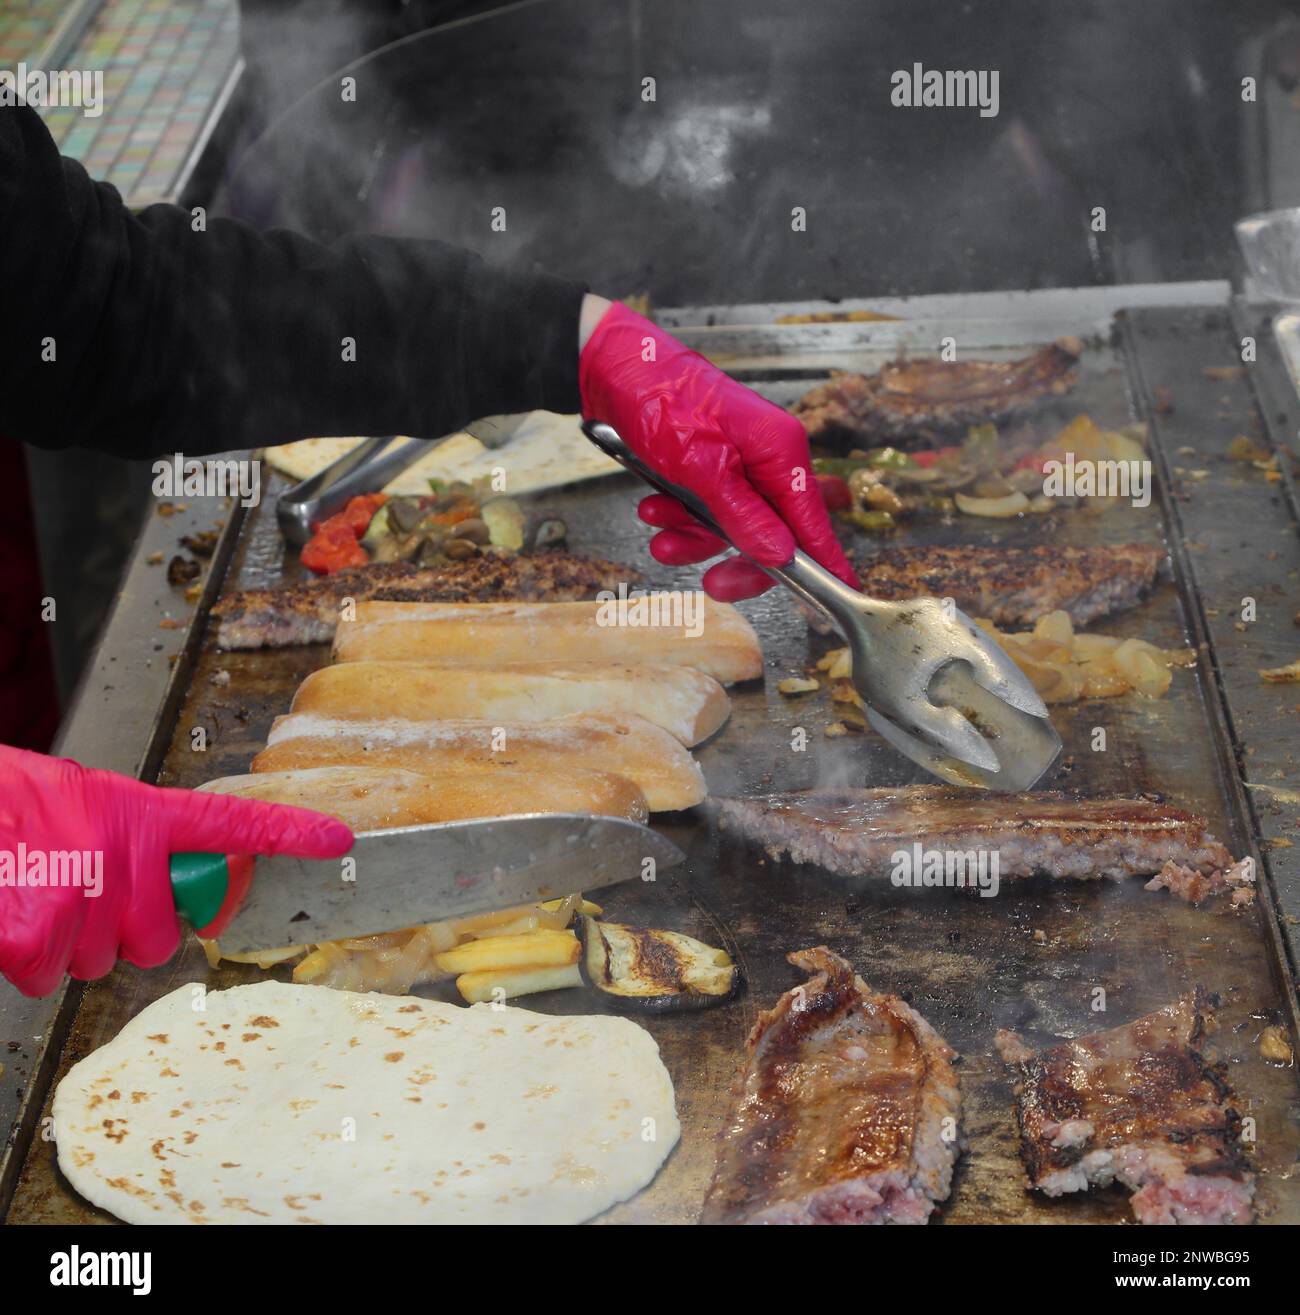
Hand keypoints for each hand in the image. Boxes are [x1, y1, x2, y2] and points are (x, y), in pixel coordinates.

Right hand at [0, 746, 353, 996]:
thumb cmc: (7, 804)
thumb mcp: (83, 800)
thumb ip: (136, 836)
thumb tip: (178, 881)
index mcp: (138, 812)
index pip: (232, 821)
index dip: (288, 834)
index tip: (336, 840)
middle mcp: (122, 852)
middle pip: (160, 936)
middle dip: (125, 930)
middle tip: (82, 895)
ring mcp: (82, 894)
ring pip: (100, 962)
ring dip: (68, 944)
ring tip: (34, 891)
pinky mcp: (36, 934)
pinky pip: (47, 978)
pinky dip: (23, 960)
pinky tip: (8, 913)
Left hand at [578, 300, 858, 601]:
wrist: (609, 369)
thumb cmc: (660, 401)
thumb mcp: (702, 468)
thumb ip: (744, 516)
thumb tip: (781, 555)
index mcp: (780, 451)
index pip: (814, 522)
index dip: (826, 567)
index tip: (835, 603)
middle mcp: (767, 458)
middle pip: (773, 534)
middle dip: (739, 561)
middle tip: (714, 585)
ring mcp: (738, 464)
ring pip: (733, 528)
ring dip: (695, 539)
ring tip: (659, 535)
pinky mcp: (709, 468)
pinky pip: (706, 512)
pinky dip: (680, 519)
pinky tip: (653, 510)